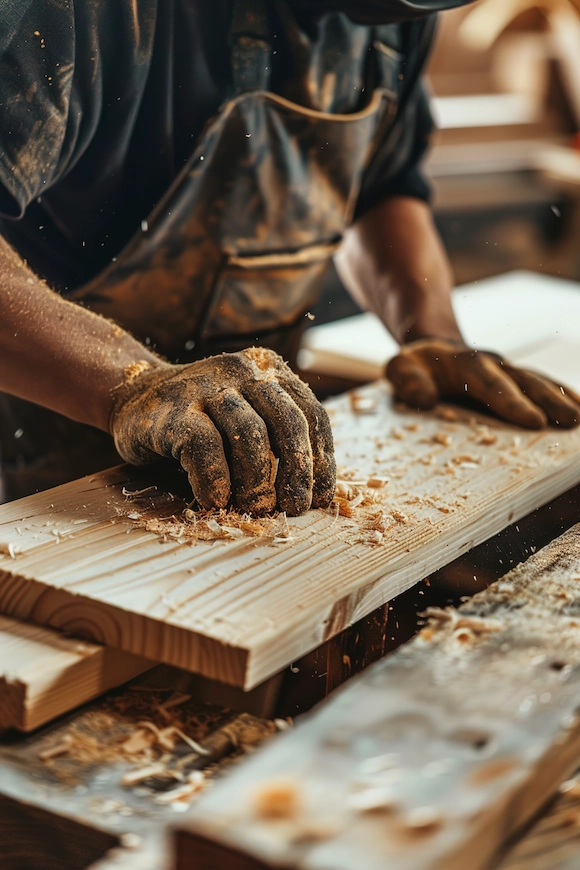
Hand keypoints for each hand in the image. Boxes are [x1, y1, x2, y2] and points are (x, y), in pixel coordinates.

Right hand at [109, 348, 335, 514]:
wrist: (132, 397)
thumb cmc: (200, 422)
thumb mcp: (244, 420)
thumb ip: (275, 442)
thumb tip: (311, 495)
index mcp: (270, 369)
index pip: (311, 414)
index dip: (321, 460)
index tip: (319, 498)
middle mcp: (242, 370)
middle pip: (287, 422)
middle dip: (296, 471)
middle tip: (293, 508)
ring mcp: (206, 386)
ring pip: (249, 434)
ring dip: (257, 480)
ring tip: (255, 508)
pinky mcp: (174, 410)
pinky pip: (204, 446)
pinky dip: (215, 480)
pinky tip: (216, 501)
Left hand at [386, 339, 579, 428]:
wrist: (434, 351)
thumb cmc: (416, 367)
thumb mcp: (399, 368)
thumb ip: (406, 380)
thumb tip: (424, 399)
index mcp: (465, 362)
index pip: (490, 381)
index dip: (511, 401)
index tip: (534, 421)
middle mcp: (493, 364)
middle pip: (524, 380)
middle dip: (548, 400)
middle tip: (571, 421)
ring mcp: (508, 371)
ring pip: (539, 382)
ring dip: (562, 399)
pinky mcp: (516, 381)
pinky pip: (542, 387)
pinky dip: (562, 396)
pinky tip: (578, 409)